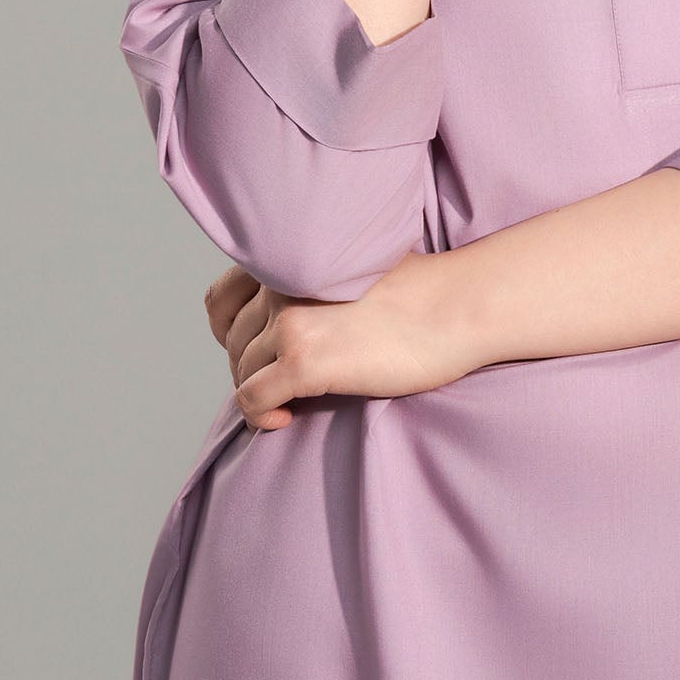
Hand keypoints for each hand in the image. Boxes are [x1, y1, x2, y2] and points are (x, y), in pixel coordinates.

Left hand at [207, 252, 479, 432]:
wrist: (459, 306)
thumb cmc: (423, 294)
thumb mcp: (351, 272)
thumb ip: (311, 285)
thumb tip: (280, 327)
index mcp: (290, 258)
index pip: (220, 299)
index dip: (230, 334)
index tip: (257, 354)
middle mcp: (280, 283)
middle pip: (233, 342)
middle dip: (253, 369)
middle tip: (287, 388)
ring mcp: (289, 321)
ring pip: (241, 372)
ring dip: (261, 393)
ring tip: (293, 404)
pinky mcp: (303, 360)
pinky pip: (253, 399)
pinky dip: (262, 417)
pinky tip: (286, 420)